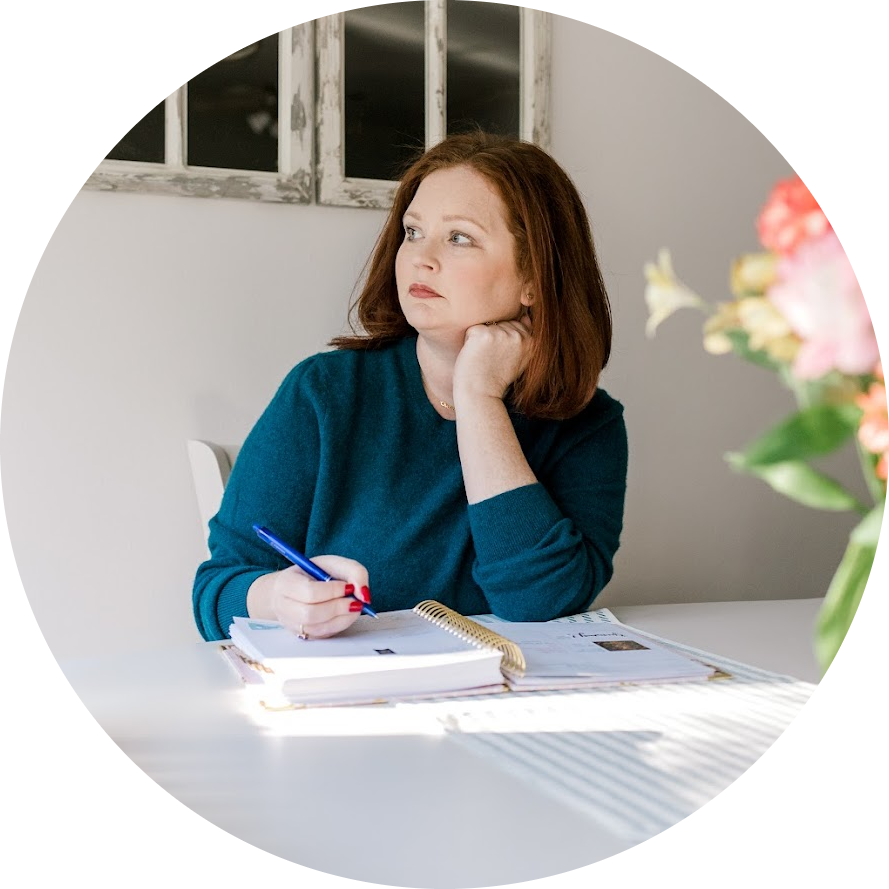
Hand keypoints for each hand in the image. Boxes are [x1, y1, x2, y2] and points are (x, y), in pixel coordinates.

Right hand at [253, 554, 370, 638]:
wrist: (295, 588)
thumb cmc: (313, 574)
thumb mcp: (333, 563)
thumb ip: (354, 572)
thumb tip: (364, 595)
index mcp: (286, 583)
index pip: (309, 592)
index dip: (333, 591)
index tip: (349, 587)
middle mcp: (284, 606)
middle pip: (310, 614)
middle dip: (338, 607)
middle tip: (355, 601)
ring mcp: (292, 624)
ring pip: (318, 628)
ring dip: (342, 618)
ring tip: (353, 606)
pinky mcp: (303, 635)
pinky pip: (323, 635)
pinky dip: (339, 625)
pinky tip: (345, 614)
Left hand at [453, 313, 531, 401]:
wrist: (481, 393)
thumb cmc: (497, 378)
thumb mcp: (519, 359)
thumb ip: (524, 338)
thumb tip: (525, 315)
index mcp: (531, 341)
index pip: (516, 324)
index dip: (504, 340)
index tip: (500, 356)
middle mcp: (519, 336)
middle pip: (501, 322)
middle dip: (493, 337)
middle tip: (491, 358)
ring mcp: (502, 334)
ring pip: (487, 325)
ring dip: (481, 339)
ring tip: (484, 358)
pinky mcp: (484, 334)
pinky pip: (473, 330)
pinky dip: (469, 342)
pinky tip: (475, 356)